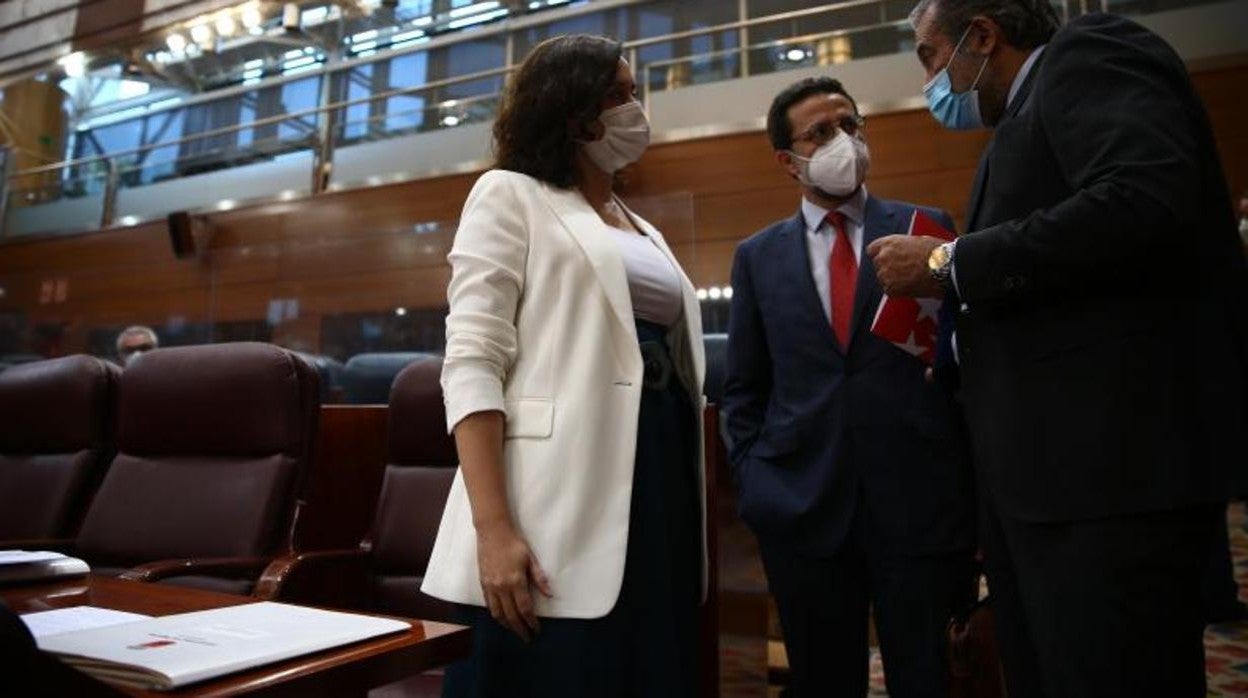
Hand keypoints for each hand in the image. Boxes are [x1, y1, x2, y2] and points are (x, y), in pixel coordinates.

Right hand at [475, 522, 553, 641]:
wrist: (492, 531)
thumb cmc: (514, 543)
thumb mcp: (530, 558)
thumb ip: (539, 578)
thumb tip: (550, 594)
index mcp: (515, 581)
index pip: (525, 608)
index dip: (531, 621)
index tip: (537, 630)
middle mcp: (501, 587)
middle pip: (511, 615)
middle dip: (520, 629)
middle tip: (527, 638)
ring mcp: (490, 586)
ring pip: (498, 613)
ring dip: (507, 625)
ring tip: (515, 630)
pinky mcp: (483, 583)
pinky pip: (489, 605)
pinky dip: (496, 615)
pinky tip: (502, 618)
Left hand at [866, 234, 945, 298]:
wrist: (944, 268)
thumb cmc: (936, 253)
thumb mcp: (917, 241)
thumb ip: (903, 246)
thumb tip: (903, 251)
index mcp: (889, 243)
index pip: (872, 250)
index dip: (880, 254)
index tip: (886, 259)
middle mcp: (883, 257)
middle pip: (878, 264)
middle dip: (888, 267)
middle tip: (903, 271)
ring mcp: (885, 273)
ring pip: (883, 278)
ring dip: (893, 279)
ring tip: (910, 279)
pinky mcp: (890, 288)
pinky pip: (890, 290)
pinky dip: (898, 290)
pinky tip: (912, 286)